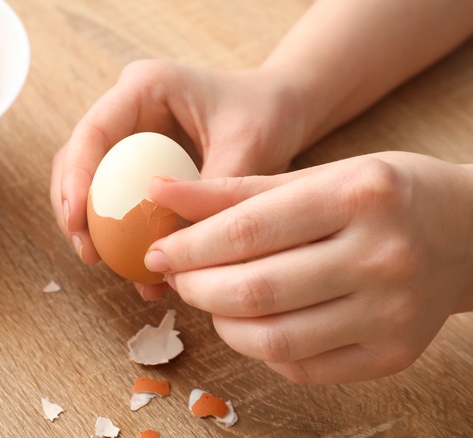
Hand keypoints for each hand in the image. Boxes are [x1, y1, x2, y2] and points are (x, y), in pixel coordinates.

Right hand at [50, 60, 310, 299]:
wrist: (281, 111)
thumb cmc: (266, 115)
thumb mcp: (247, 147)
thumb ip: (210, 190)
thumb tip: (176, 244)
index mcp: (145, 87)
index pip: (94, 131)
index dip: (76, 176)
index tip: (77, 221)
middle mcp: (127, 109)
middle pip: (77, 157)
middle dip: (73, 207)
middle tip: (87, 252)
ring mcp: (128, 136)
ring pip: (88, 180)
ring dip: (89, 224)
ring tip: (102, 263)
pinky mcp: (135, 162)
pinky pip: (113, 197)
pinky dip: (117, 232)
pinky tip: (133, 266)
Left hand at [144, 152, 472, 382]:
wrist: (468, 235)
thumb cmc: (381, 195)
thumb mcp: (316, 176)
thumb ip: (234, 190)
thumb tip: (158, 193)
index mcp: (360, 195)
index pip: (248, 231)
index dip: (189, 246)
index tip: (158, 251)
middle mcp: (382, 256)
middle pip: (256, 289)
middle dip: (197, 288)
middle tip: (177, 276)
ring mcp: (392, 313)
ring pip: (274, 338)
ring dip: (222, 323)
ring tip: (210, 299)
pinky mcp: (394, 355)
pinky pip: (302, 366)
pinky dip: (261, 348)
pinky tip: (252, 322)